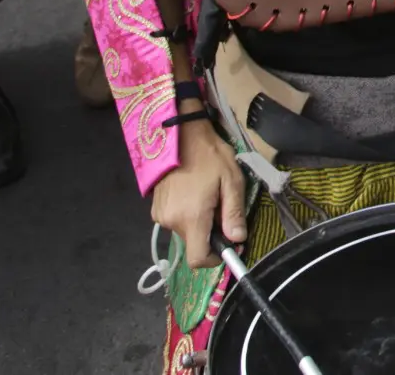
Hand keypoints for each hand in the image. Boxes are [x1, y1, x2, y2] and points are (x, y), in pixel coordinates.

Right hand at [150, 118, 245, 268]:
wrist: (178, 135)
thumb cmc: (209, 156)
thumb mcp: (231, 181)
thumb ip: (234, 214)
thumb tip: (238, 240)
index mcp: (191, 218)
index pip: (198, 260)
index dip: (216, 258)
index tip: (229, 243)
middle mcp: (172, 222)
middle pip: (195, 244)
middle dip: (211, 233)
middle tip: (221, 207)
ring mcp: (160, 216)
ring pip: (186, 232)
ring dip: (199, 222)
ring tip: (207, 195)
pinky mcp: (155, 208)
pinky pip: (176, 221)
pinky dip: (187, 215)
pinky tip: (193, 193)